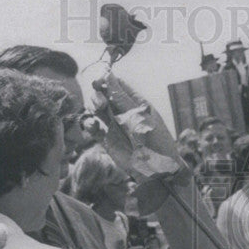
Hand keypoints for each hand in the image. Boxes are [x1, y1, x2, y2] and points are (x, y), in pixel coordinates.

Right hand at [92, 73, 190, 214]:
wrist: (157, 172)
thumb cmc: (156, 142)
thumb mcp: (141, 118)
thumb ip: (123, 99)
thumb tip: (109, 76)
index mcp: (137, 103)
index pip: (119, 85)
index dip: (108, 80)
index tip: (100, 80)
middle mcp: (124, 112)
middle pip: (104, 94)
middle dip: (99, 93)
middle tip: (102, 101)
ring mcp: (115, 126)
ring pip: (98, 108)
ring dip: (95, 105)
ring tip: (100, 110)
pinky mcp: (107, 140)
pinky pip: (93, 128)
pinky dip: (90, 124)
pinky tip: (94, 125)